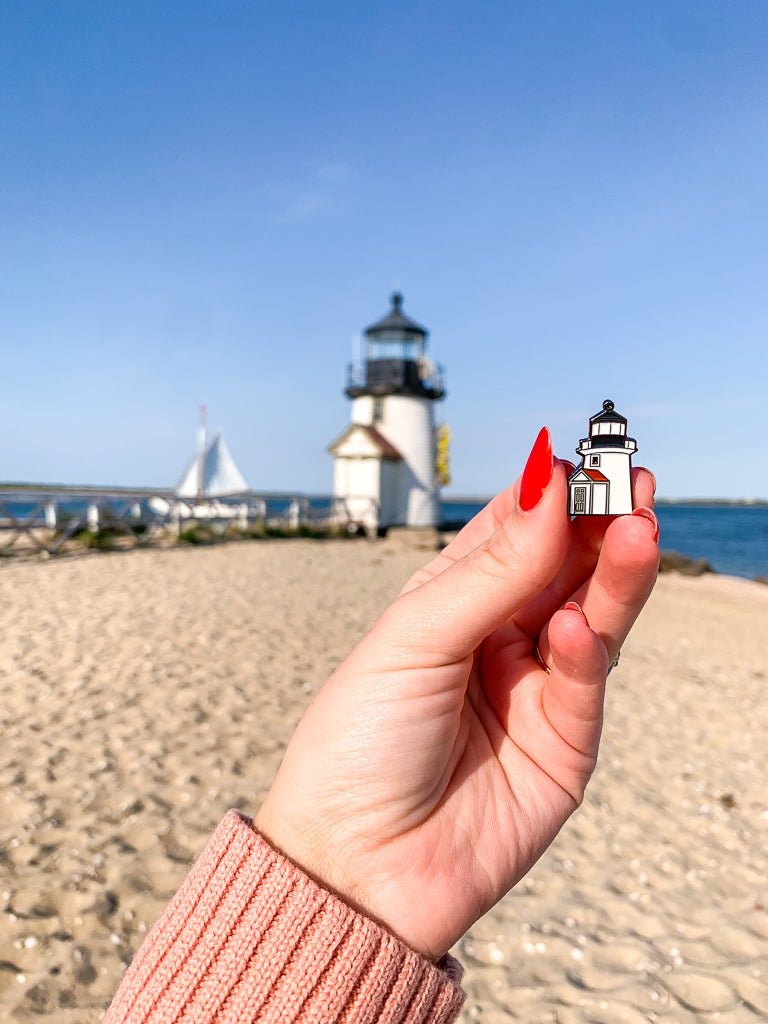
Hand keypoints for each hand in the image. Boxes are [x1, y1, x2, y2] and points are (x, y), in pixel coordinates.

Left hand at [255, 428, 658, 959]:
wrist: (353, 868)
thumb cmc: (358, 743)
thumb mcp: (414, 641)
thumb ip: (490, 570)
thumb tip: (548, 486)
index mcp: (451, 604)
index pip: (513, 533)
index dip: (549, 495)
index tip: (583, 456)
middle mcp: (498, 639)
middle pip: (563, 569)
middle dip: (597, 524)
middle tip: (633, 480)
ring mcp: (534, 691)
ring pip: (591, 616)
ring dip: (614, 573)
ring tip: (636, 527)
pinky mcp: (563, 748)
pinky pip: (585, 686)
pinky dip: (585, 652)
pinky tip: (574, 629)